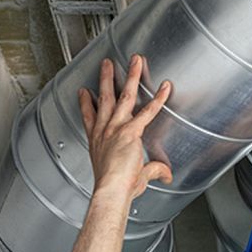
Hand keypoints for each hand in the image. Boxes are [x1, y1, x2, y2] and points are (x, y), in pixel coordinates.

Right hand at [79, 55, 172, 201]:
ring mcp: (116, 128)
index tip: (84, 92)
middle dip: (107, 79)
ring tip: (134, 61)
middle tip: (106, 65)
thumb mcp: (135, 178)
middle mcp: (104, 131)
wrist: (112, 191)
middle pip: (104, 98)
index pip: (89, 118)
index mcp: (98, 141)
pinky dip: (159, 98)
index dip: (85, 103)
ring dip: (130, 76)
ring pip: (124, 96)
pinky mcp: (130, 130)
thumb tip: (167, 175)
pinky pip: (148, 111)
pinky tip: (165, 87)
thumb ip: (153, 171)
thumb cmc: (116, 188)